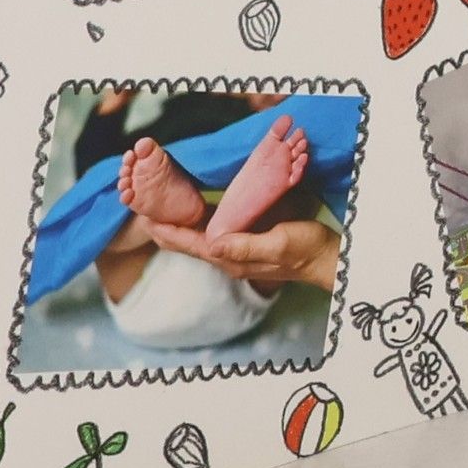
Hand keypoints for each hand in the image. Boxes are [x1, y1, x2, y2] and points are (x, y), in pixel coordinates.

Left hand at [139, 208, 341, 292]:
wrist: (325, 256)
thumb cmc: (304, 249)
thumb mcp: (277, 243)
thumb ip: (245, 246)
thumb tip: (211, 243)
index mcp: (232, 257)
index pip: (191, 244)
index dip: (167, 232)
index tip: (145, 218)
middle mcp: (229, 255)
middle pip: (188, 243)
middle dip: (165, 229)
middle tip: (141, 210)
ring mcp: (236, 249)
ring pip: (198, 238)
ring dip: (177, 226)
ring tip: (157, 211)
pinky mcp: (246, 240)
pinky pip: (213, 232)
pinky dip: (196, 222)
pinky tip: (191, 212)